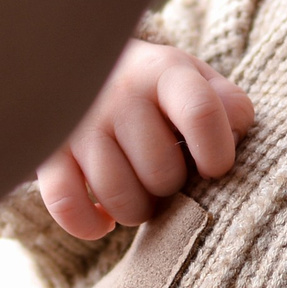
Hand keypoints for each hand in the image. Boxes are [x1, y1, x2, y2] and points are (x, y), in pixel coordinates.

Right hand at [35, 39, 254, 238]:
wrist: (76, 62)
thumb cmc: (150, 86)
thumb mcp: (192, 78)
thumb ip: (226, 102)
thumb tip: (237, 132)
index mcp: (163, 72)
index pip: (200, 113)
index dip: (217, 152)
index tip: (214, 168)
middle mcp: (119, 95)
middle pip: (161, 171)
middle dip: (171, 188)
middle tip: (165, 176)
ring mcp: (80, 125)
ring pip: (120, 196)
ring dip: (137, 211)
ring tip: (139, 194)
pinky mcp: (48, 154)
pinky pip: (68, 206)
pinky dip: (90, 225)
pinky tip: (104, 219)